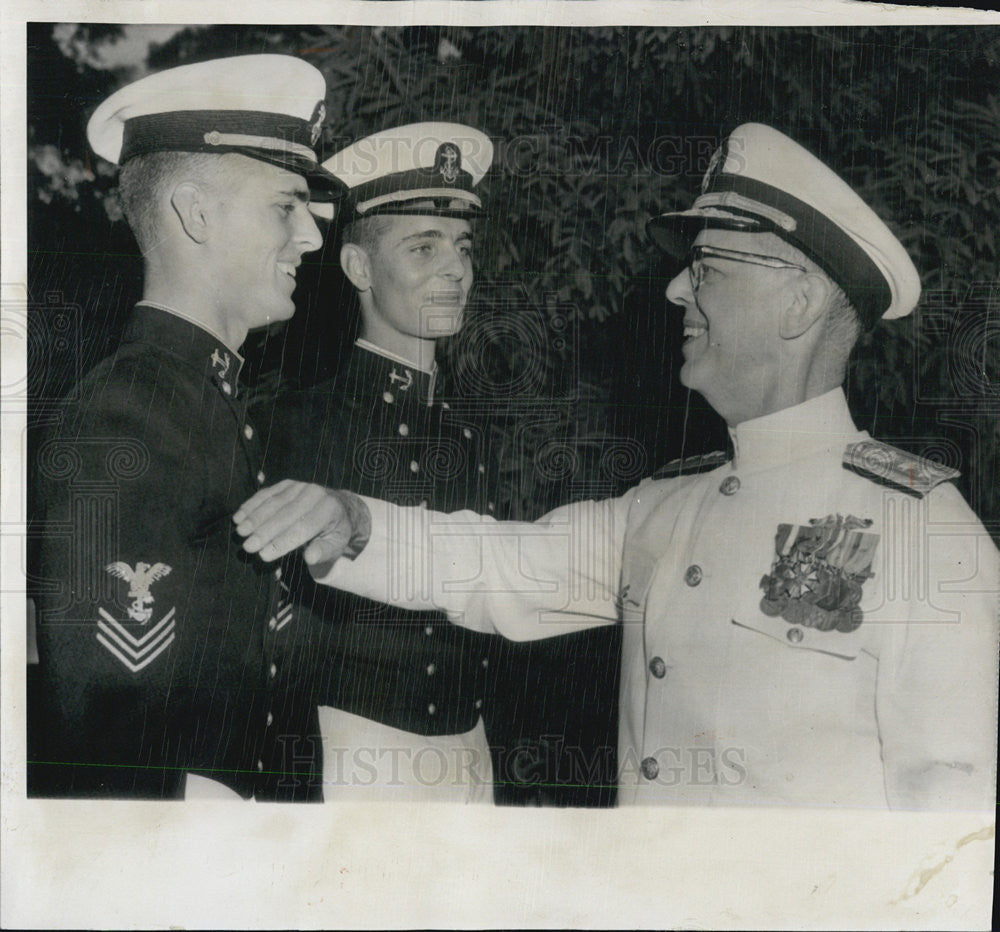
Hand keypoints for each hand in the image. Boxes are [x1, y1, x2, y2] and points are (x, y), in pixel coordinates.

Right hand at [233, 481, 367, 567]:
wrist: (338, 508)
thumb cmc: (333, 532)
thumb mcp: (336, 545)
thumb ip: (324, 551)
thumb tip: (310, 557)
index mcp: (329, 509)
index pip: (303, 527)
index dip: (282, 541)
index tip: (264, 555)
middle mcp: (315, 493)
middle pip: (286, 514)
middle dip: (265, 531)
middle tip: (247, 546)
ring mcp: (300, 486)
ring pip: (274, 502)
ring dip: (255, 517)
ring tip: (240, 532)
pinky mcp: (288, 484)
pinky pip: (267, 494)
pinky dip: (252, 505)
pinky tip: (239, 516)